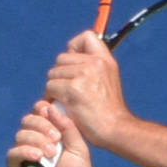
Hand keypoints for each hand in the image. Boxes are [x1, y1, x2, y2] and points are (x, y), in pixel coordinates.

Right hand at [6, 100, 94, 166]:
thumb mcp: (79, 147)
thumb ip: (67, 126)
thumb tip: (49, 106)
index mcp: (48, 135)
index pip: (37, 113)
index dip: (42, 110)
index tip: (52, 115)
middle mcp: (34, 143)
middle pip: (27, 121)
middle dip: (42, 125)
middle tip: (56, 139)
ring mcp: (24, 156)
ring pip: (20, 135)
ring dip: (37, 140)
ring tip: (52, 153)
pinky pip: (12, 154)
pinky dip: (25, 151)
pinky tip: (38, 157)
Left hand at [45, 30, 128, 148]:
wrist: (116, 129)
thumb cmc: (108, 111)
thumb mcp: (108, 81)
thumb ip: (93, 67)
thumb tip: (70, 56)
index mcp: (105, 60)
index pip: (86, 37)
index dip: (74, 47)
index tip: (74, 62)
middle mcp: (95, 63)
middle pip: (62, 58)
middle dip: (60, 74)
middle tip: (66, 90)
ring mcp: (84, 75)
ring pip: (53, 73)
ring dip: (55, 88)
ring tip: (65, 101)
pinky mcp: (73, 89)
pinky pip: (51, 87)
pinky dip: (52, 98)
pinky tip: (61, 107)